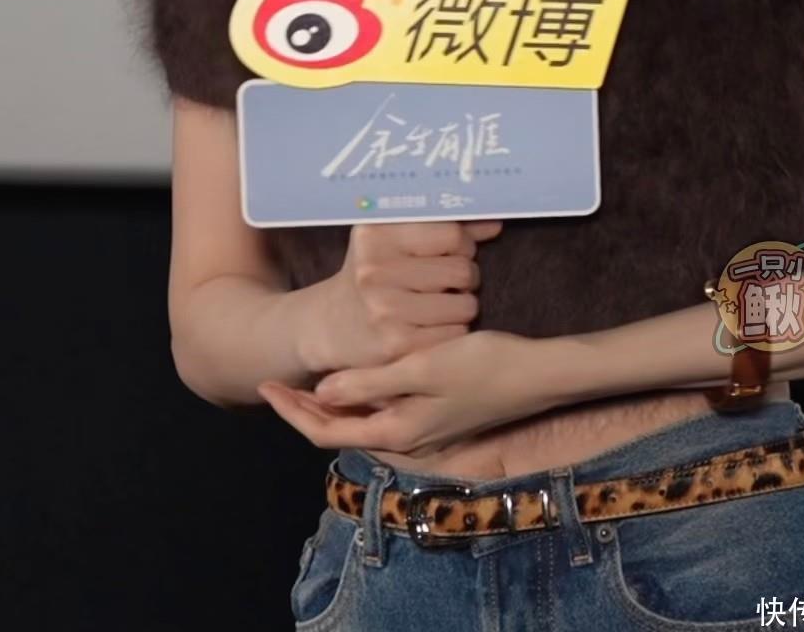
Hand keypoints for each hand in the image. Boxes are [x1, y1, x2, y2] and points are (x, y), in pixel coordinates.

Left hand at [258, 329, 555, 460]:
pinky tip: (360, 371)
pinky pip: (383, 411)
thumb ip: (370, 383)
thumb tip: (321, 393)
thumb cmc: (484, 366)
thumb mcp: (421, 368)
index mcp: (396, 431)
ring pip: (361, 421)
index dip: (291, 410)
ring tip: (308, 375)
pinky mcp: (435, 414)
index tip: (265, 384)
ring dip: (331, 403)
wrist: (538, 376)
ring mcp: (421, 428)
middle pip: (339, 430)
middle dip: (304, 408)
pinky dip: (360, 396)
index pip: (325, 431)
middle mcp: (405, 437)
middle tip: (276, 379)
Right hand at [293, 217, 502, 376]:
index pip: (453, 234)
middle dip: (464, 277)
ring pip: (466, 305)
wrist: (329, 325)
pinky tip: (430, 328)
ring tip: (437, 305)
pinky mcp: (396, 346)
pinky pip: (455, 336)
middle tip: (445, 283)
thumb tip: (494, 223)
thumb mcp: (396, 240)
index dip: (462, 245)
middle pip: (463, 271)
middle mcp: (376, 269)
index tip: (451, 253)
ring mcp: (385, 309)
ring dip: (461, 307)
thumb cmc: (372, 274)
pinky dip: (451, 333)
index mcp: (377, 234)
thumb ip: (446, 228)